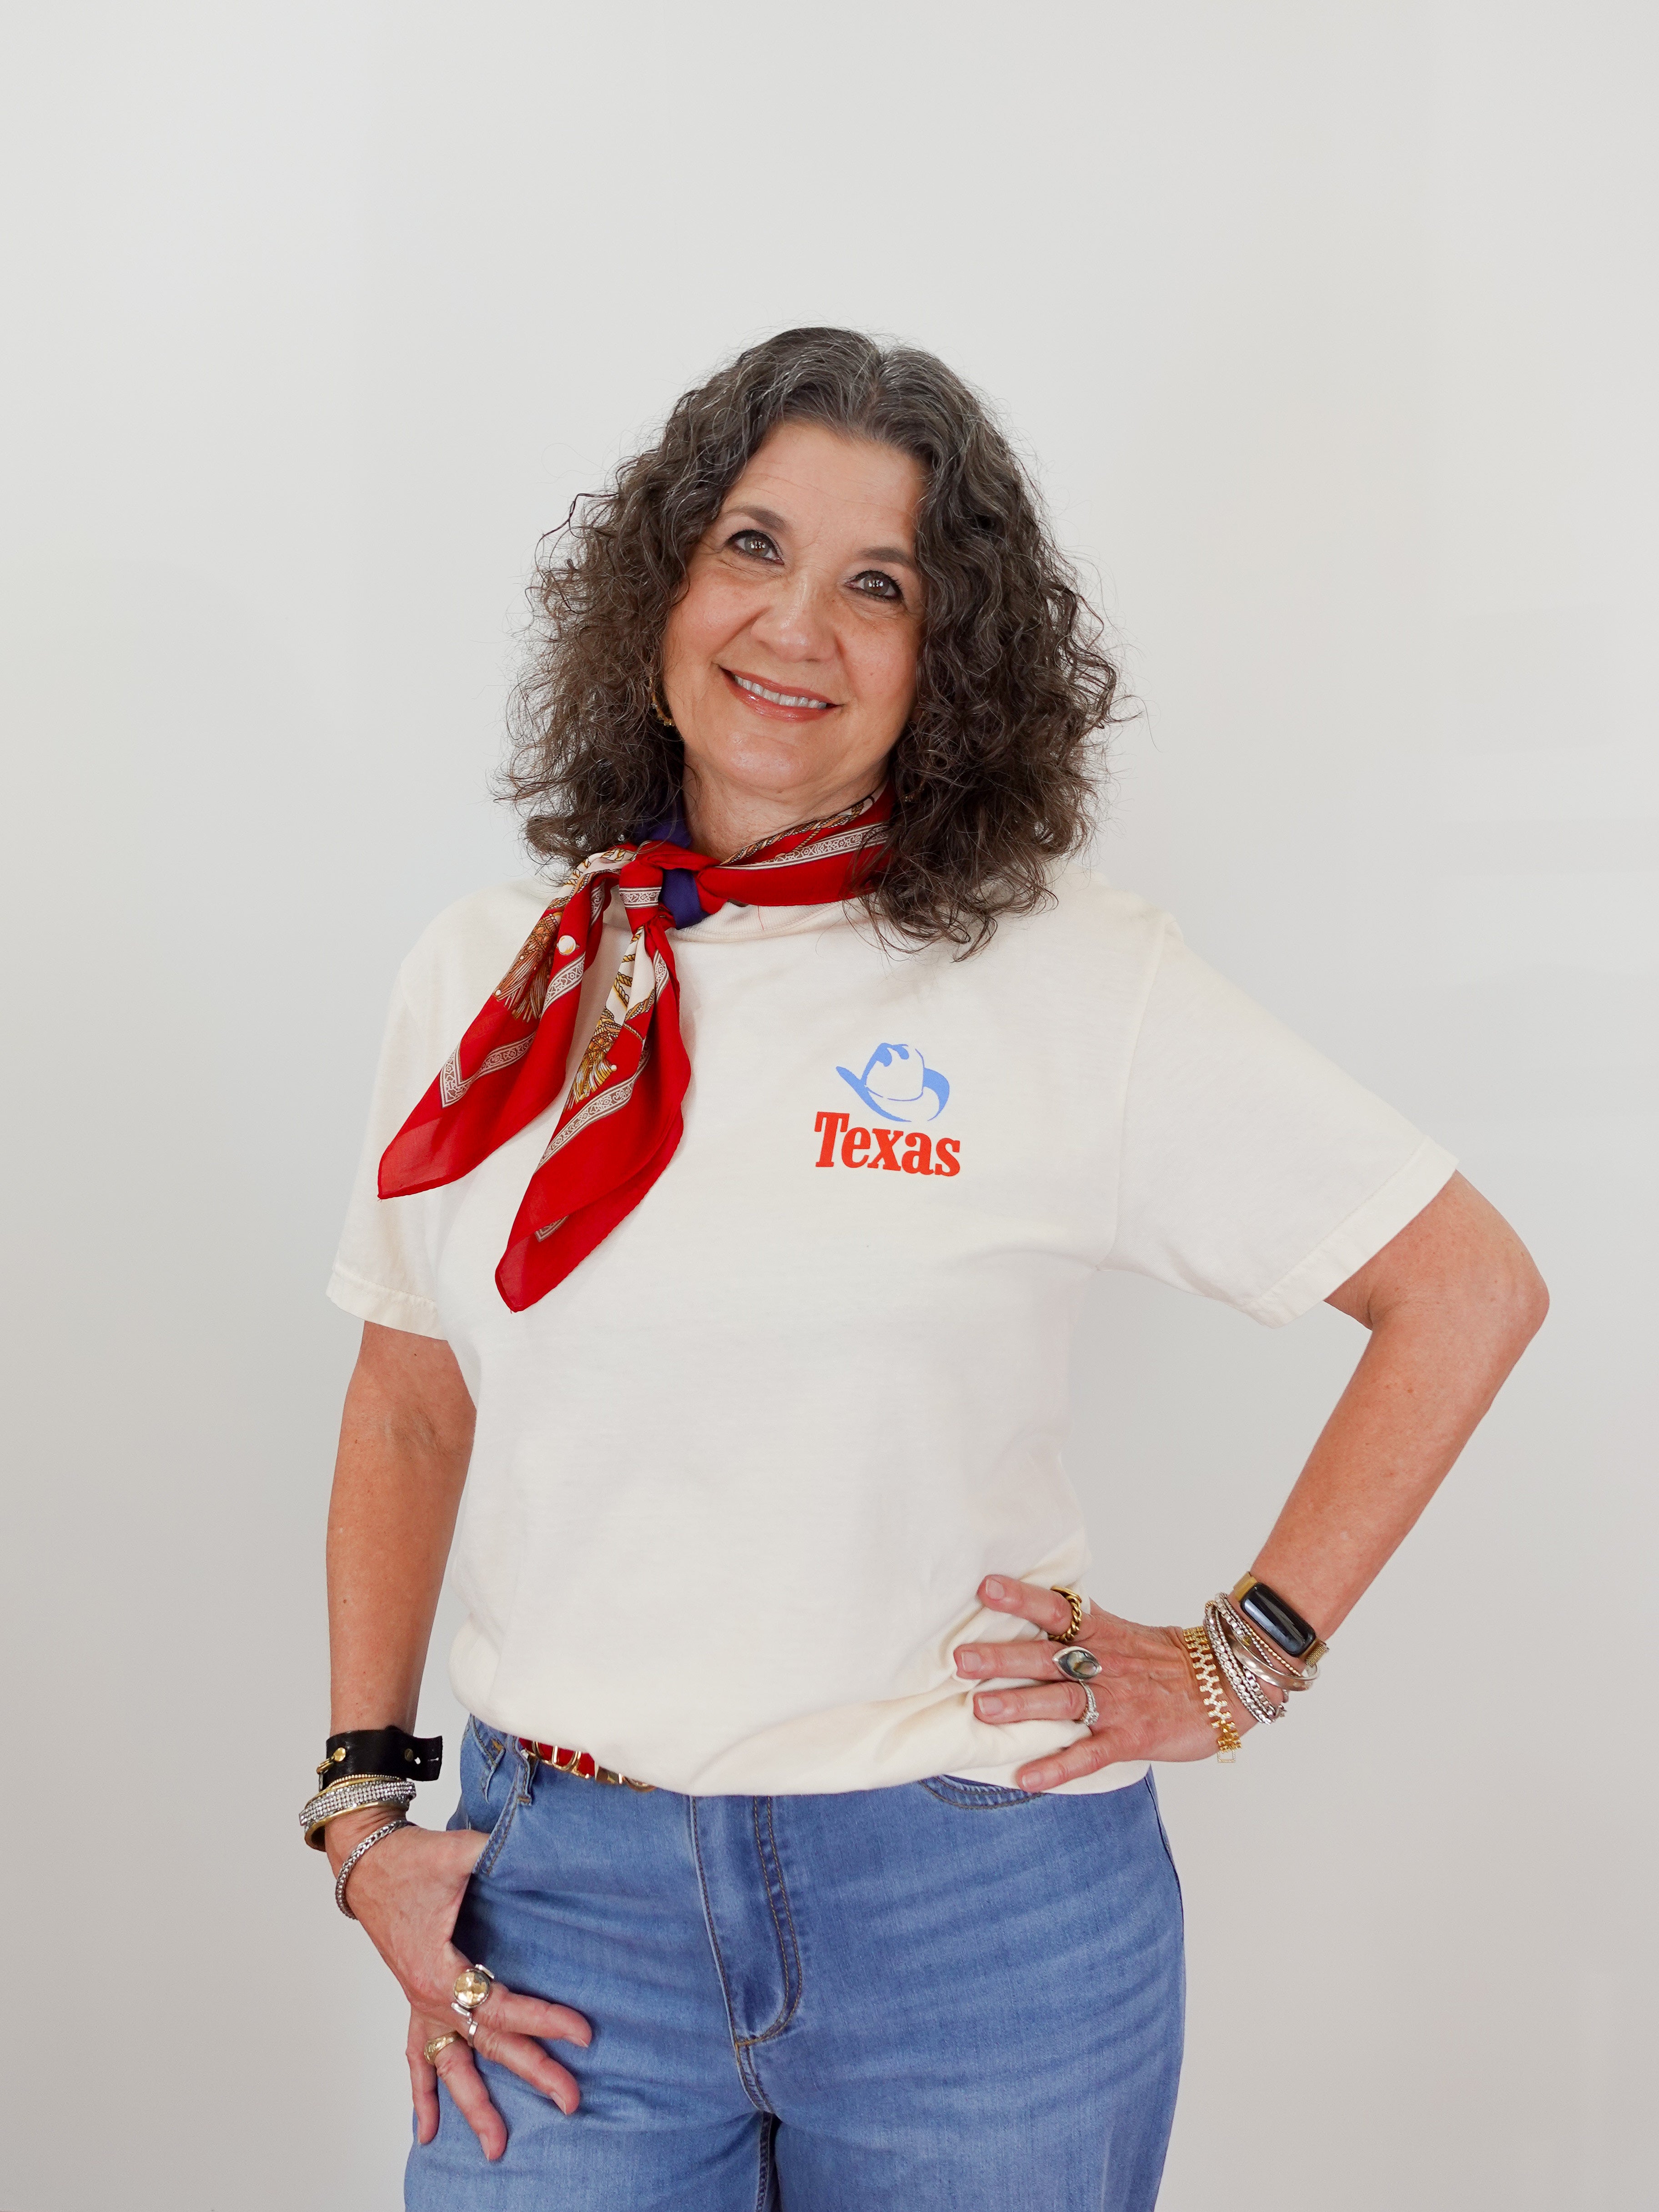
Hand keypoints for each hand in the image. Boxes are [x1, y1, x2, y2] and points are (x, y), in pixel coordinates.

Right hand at [325, 1810, 590, 2159]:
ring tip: (496, 2148)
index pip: (502, 2007)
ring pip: (450, 2067)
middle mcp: (430, 1998)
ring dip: (473, 2107)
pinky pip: (418, 2057)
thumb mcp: (458, 1852)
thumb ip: (498, 1851)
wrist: (367, 1860)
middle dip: (530, 2073)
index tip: (583, 2033)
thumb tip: (543, 1844)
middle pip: (487, 2045)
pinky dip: (423, 2094)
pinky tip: (427, 2132)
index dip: (544, 2020)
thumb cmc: (411, 1859)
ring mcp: (421, 2004)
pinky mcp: (417, 1998)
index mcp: (440, 1972)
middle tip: (570, 2101)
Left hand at [954, 1575, 1271, 1790]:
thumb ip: (1080, 1631)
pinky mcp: (1130, 1737)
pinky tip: (1027, 1777)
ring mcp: (1116, 1702)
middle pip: (1046, 1656)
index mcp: (1100, 1634)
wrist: (1227, 1685)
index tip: (986, 1588)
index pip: (1056, 1608)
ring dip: (1021, 1706)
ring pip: (1063, 1701)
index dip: (1021, 1597)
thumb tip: (1032, 1619)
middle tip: (961, 1659)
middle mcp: (1102, 1664)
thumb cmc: (1168, 1661)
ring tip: (982, 1711)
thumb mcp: (1122, 1634)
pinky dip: (1058, 1766)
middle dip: (1002, 1658)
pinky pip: (1090, 1754)